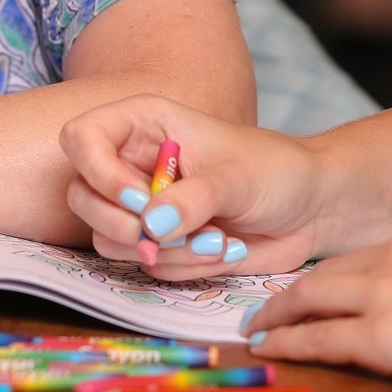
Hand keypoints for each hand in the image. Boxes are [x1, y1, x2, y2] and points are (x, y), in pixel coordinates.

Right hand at [59, 94, 338, 277]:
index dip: (98, 172)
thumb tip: (151, 226)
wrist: (310, 210)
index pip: (81, 138)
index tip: (139, 199)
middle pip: (82, 197)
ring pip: (109, 239)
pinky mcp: (158, 243)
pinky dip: (183, 267)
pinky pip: (143, 266)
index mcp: (144, 124)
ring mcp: (142, 206)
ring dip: (163, 252)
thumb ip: (194, 199)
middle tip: (169, 233)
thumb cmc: (276, 171)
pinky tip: (221, 251)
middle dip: (124, 225)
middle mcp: (132, 163)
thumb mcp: (237, 178)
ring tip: (216, 240)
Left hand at [244, 216, 391, 391]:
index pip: (367, 253)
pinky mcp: (380, 334)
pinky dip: (289, 341)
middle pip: (330, 269)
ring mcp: (385, 291)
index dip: (338, 269)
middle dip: (295, 287)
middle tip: (269, 303)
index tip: (320, 282)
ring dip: (279, 311)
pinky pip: (319, 337)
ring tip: (258, 324)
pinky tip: (270, 346)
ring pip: (313, 295)